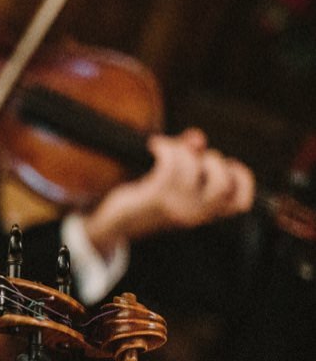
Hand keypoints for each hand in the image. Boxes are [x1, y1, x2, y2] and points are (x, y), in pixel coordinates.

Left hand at [81, 128, 255, 253]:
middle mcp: (195, 214)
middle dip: (214, 161)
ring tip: (168, 148)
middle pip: (222, 185)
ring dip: (182, 149)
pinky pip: (169, 164)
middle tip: (195, 157)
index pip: (239, 204)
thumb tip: (197, 138)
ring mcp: (175, 207)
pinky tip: (155, 145)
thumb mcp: (177, 183)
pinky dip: (165, 147)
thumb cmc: (151, 198)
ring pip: (192, 168)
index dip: (243, 179)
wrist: (117, 222)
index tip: (230, 164)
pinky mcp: (155, 197)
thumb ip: (192, 157)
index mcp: (205, 213)